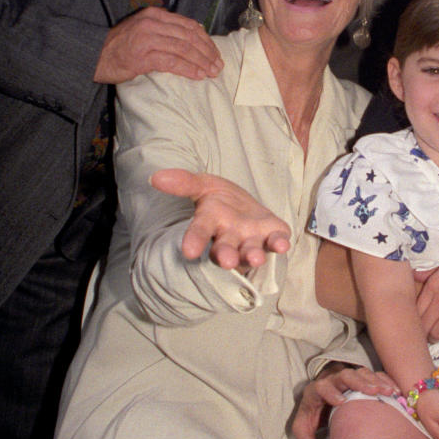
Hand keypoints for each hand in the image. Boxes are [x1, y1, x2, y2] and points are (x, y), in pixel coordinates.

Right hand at [94, 7, 222, 83]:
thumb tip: (192, 39)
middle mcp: (152, 23)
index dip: (205, 40)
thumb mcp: (143, 29)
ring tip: (212, 72)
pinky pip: (172, 62)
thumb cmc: (120, 46)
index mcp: (154, 15)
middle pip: (189, 37)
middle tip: (218, 65)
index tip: (214, 52)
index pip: (188, 25)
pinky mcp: (142, 56)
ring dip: (201, 62)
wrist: (94, 55)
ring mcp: (147, 39)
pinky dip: (188, 69)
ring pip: (183, 49)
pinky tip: (197, 76)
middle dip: (207, 52)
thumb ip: (164, 31)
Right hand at [150, 167, 291, 267]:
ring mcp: (252, 239)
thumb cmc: (221, 201)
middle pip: (225, 249)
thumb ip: (183, 182)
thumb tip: (155, 177)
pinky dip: (279, 244)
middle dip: (225, 255)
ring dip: (252, 255)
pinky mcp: (273, 236)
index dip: (194, 240)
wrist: (247, 207)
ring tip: (254, 258)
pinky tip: (282, 245)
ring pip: (250, 251)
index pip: (199, 233)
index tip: (188, 251)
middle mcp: (230, 237)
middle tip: (225, 261)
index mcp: (210, 223)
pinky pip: (276, 242)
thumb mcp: (203, 185)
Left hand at [292, 364, 398, 438]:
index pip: (322, 387)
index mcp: (316, 391)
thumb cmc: (313, 416)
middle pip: (345, 375)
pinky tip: (396, 391)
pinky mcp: (361, 379)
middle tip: (373, 391)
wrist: (321, 401)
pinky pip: (374, 375)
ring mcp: (348, 378)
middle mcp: (333, 380)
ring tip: (390, 392)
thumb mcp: (303, 429)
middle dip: (360, 382)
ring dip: (376, 381)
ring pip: (362, 373)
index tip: (341, 402)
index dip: (331, 392)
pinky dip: (385, 381)